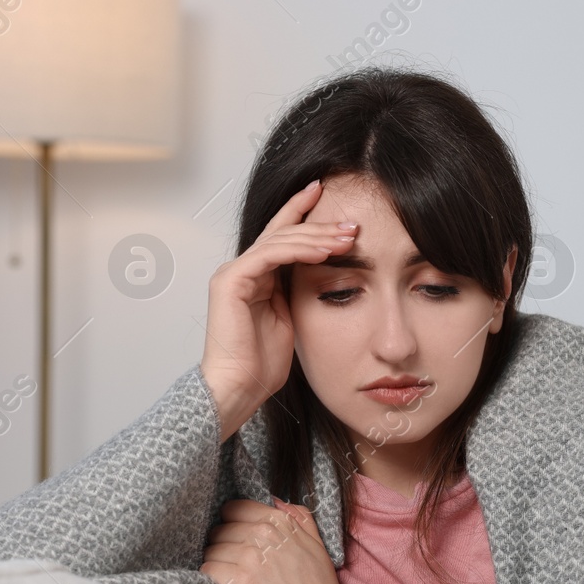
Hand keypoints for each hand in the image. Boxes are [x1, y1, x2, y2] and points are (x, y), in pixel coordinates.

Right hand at [200, 180, 358, 441]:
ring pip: (279, 239)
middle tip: (352, 226)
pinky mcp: (231, 281)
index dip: (302, 212)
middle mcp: (242, 270)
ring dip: (316, 237)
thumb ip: (297, 292)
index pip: (281, 235)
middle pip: (283, 232)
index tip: (327, 196)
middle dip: (319, 226)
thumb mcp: (291, 318)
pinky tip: (323, 251)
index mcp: (256, 277)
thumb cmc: (261, 364)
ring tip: (345, 238)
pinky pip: (270, 255)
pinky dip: (298, 250)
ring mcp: (234, 273)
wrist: (239, 387)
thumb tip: (321, 272)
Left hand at [200, 498, 352, 583]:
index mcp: (278, 521)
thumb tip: (275, 500)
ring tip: (232, 575)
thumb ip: (298, 516)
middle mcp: (261, 535)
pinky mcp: (238, 582)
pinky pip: (208, 569)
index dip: (232, 523)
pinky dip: (212, 578)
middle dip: (223, 544)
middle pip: (219, 531)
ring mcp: (249, 558)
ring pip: (211, 550)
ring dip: (217, 562)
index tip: (235, 536)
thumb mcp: (316, 542)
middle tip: (234, 561)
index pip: (233, 508)